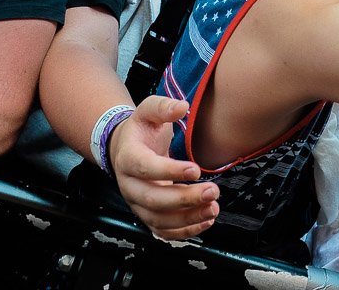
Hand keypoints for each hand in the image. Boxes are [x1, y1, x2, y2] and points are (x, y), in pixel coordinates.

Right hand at [109, 96, 219, 239]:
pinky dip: (184, 231)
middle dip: (184, 199)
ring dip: (188, 218)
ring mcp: (137, 203)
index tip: (196, 169)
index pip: (145, 168)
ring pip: (159, 220)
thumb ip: (163, 107)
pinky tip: (206, 221)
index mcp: (128, 157)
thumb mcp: (148, 111)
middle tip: (213, 191)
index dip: (169, 171)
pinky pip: (163, 231)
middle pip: (154, 199)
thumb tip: (182, 107)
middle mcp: (129, 185)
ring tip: (213, 208)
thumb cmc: (141, 130)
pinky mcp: (147, 215)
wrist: (125, 148)